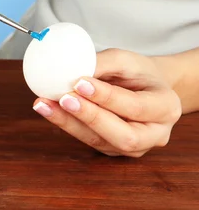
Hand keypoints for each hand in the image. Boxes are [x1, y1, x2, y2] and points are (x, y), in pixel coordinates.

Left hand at [32, 48, 181, 156]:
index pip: (136, 107)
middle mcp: (155, 134)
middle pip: (123, 135)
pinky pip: (87, 140)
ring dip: (68, 123)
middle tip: (63, 98)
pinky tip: (47, 109)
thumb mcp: (126, 60)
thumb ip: (102, 64)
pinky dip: (65, 124)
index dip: (106, 97)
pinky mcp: (111, 149)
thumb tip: (70, 69)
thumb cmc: (137, 73)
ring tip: (43, 103)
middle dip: (90, 117)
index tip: (79, 82)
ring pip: (100, 141)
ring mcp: (134, 147)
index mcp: (166, 108)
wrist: (144, 88)